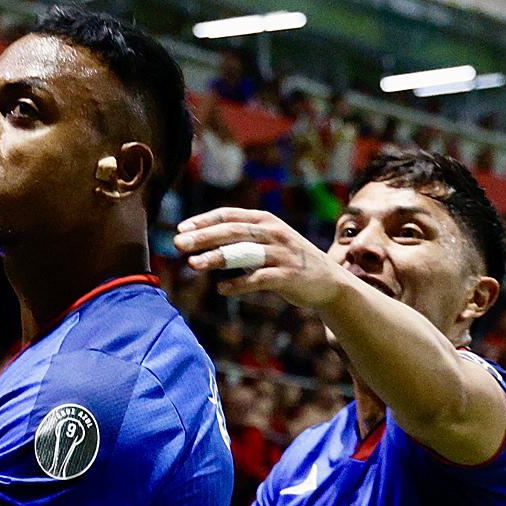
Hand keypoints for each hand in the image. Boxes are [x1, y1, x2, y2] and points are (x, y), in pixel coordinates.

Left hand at [173, 208, 348, 309]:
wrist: (328, 281)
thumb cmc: (287, 260)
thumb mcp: (266, 242)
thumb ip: (240, 240)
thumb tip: (201, 242)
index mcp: (265, 220)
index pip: (229, 215)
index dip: (204, 221)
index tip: (181, 229)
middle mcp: (273, 233)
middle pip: (232, 232)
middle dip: (203, 237)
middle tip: (177, 244)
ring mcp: (281, 254)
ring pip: (243, 253)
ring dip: (216, 258)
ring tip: (192, 264)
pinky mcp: (288, 276)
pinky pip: (258, 279)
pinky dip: (239, 284)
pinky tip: (221, 289)